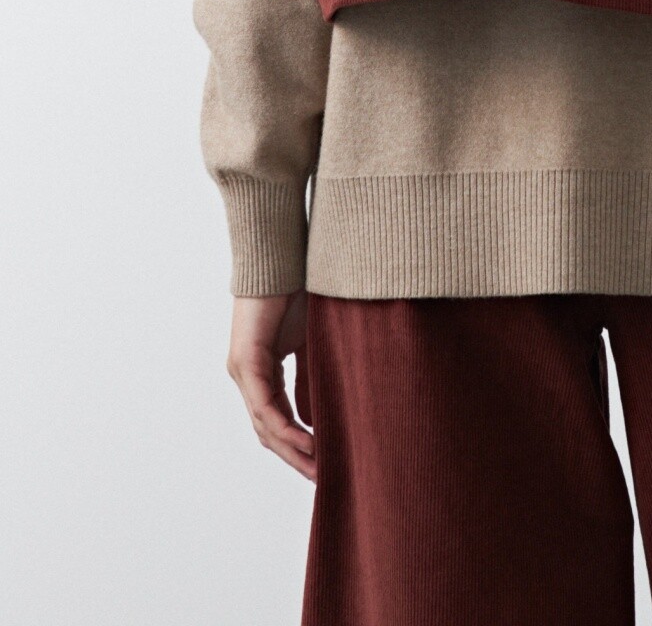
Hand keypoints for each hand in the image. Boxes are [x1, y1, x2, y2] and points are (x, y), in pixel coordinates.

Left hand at [226, 292, 315, 480]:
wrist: (283, 258)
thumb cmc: (298, 292)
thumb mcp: (311, 343)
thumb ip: (310, 378)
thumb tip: (318, 414)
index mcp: (261, 372)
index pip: (276, 421)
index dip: (297, 446)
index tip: (322, 464)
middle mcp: (246, 376)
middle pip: (267, 431)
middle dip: (295, 458)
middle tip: (320, 479)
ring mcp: (242, 370)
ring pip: (264, 424)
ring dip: (291, 450)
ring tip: (317, 468)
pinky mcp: (245, 362)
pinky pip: (263, 406)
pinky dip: (284, 427)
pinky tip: (306, 442)